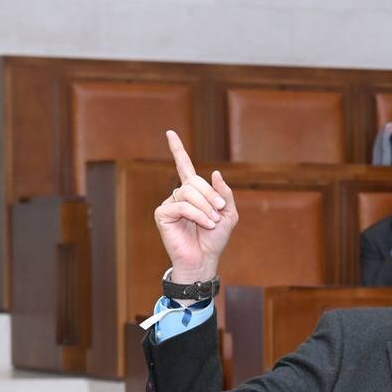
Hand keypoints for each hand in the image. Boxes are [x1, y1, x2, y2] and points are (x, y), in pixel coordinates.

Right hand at [152, 130, 236, 283]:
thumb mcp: (229, 214)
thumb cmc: (216, 238)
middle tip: (220, 212)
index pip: (184, 166)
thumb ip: (225, 194)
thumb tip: (215, 172)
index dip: (177, 150)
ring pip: (188, 192)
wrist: (205, 258)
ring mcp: (169, 204)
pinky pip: (181, 206)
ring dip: (205, 207)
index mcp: (194, 192)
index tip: (170, 133)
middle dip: (211, 195)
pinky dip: (196, 214)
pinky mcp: (162, 214)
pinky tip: (204, 224)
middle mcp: (179, 195)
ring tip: (212, 222)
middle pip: (194, 181)